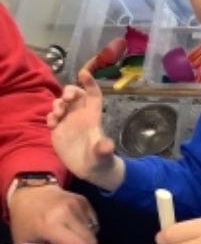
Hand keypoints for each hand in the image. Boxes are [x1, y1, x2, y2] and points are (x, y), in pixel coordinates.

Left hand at [8, 185, 97, 243]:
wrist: (29, 193)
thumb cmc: (25, 221)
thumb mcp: (26, 242)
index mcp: (51, 224)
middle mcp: (67, 212)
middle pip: (91, 240)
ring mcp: (77, 204)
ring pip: (94, 230)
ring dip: (85, 237)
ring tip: (71, 236)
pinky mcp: (84, 200)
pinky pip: (93, 221)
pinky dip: (86, 227)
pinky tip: (74, 225)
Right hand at [47, 71, 122, 189]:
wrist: (89, 170)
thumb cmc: (100, 160)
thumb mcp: (102, 155)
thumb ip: (103, 149)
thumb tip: (107, 146)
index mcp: (93, 117)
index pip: (93, 95)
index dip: (90, 83)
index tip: (83, 73)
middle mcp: (80, 116)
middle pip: (75, 95)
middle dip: (68, 91)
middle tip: (65, 100)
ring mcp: (68, 122)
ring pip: (61, 104)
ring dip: (57, 104)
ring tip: (57, 116)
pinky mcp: (58, 130)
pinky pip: (52, 116)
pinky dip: (50, 116)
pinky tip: (52, 125)